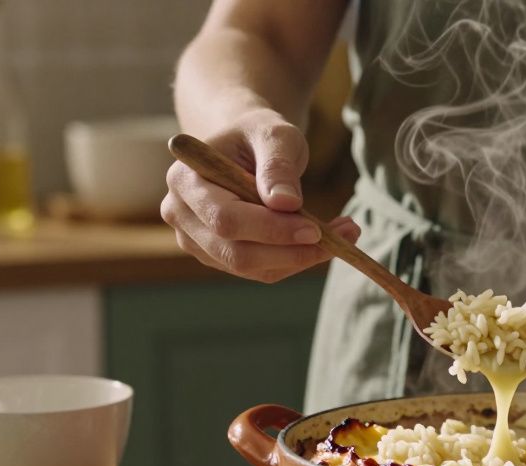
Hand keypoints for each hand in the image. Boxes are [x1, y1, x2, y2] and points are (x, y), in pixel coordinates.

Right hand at [161, 109, 360, 282]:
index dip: (270, 229)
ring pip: (251, 268)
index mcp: (184, 179)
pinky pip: (260, 271)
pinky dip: (296, 260)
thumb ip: (278, 165)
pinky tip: (325, 241)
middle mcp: (180, 215)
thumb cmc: (258, 135)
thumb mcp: (275, 135)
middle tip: (339, 240)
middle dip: (290, 251)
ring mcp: (196, 241)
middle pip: (235, 253)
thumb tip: (286, 204)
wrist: (246, 146)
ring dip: (300, 258)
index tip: (315, 228)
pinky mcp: (219, 257)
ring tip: (345, 235)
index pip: (225, 219)